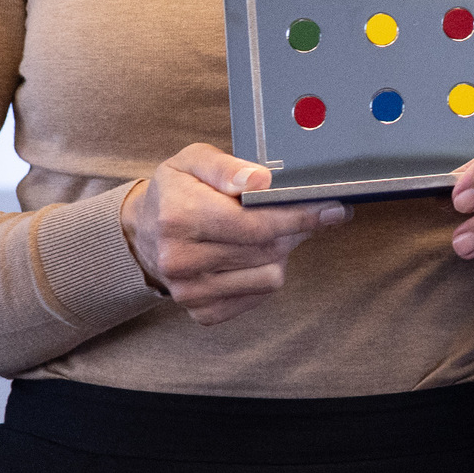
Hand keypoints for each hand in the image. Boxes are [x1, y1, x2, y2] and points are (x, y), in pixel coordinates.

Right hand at [121, 142, 348, 325]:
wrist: (141, 233)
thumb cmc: (176, 192)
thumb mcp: (193, 160)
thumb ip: (227, 166)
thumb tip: (261, 180)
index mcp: (178, 217)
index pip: (255, 224)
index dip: (300, 216)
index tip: (331, 208)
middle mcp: (180, 259)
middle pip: (268, 249)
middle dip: (295, 229)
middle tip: (303, 212)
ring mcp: (189, 291)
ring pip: (269, 276)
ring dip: (280, 252)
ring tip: (266, 232)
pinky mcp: (201, 312)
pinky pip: (258, 296)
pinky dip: (264, 274)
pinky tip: (250, 255)